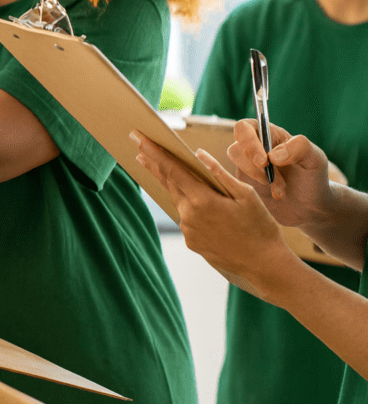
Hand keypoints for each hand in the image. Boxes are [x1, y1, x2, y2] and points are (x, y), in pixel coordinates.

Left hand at [133, 130, 299, 299]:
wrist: (264, 265)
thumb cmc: (260, 226)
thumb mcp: (246, 195)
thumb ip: (218, 173)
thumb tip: (198, 154)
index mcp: (202, 200)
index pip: (172, 169)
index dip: (153, 152)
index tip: (138, 138)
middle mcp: (189, 215)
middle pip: (169, 183)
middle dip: (154, 164)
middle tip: (138, 148)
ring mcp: (188, 230)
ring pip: (178, 200)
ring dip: (170, 184)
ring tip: (156, 166)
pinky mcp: (191, 242)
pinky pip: (186, 218)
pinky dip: (188, 206)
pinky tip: (192, 201)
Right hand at [227, 119, 332, 227]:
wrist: (310, 205)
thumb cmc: (313, 177)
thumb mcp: (316, 158)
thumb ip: (299, 148)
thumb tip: (273, 155)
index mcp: (268, 134)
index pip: (244, 127)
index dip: (249, 143)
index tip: (264, 162)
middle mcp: (254, 147)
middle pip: (235, 149)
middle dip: (251, 166)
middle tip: (269, 179)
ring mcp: (246, 166)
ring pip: (236, 167)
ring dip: (257, 178)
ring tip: (280, 188)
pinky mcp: (244, 183)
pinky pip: (234, 183)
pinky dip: (253, 190)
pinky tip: (275, 194)